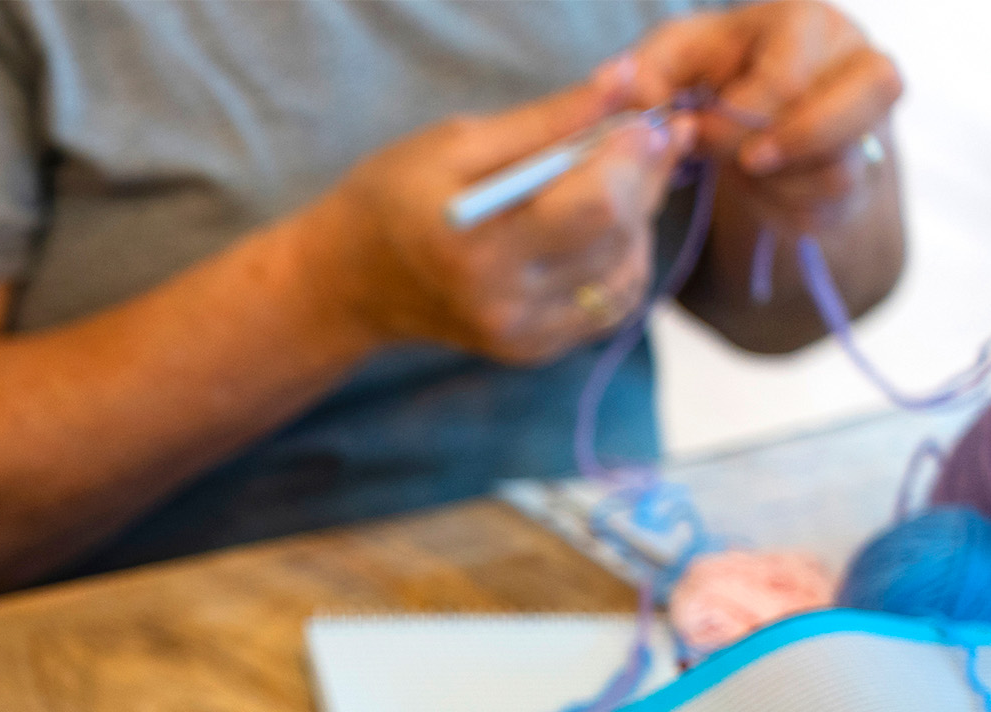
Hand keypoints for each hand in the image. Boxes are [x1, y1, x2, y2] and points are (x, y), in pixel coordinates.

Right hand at [306, 57, 685, 365]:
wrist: (350, 281)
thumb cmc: (393, 197)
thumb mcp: (457, 143)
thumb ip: (548, 120)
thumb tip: (624, 82)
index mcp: (477, 246)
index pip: (596, 204)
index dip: (633, 155)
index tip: (640, 120)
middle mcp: (504, 304)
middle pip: (619, 234)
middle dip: (640, 177)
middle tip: (634, 140)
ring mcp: (523, 336)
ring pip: (628, 269)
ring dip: (635, 219)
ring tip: (604, 185)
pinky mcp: (535, 350)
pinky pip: (613, 303)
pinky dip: (621, 258)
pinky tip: (595, 232)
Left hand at [631, 1, 900, 235]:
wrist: (751, 106)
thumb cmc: (712, 71)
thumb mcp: (672, 57)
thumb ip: (644, 73)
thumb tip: (630, 91)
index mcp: (810, 23)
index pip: (787, 79)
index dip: (737, 117)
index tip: (701, 130)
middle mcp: (861, 64)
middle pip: (854, 109)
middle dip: (783, 148)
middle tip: (743, 161)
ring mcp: (873, 121)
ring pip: (843, 171)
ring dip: (776, 186)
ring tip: (743, 169)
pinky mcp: (864, 173)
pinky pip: (833, 209)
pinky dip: (784, 210)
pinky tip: (760, 189)